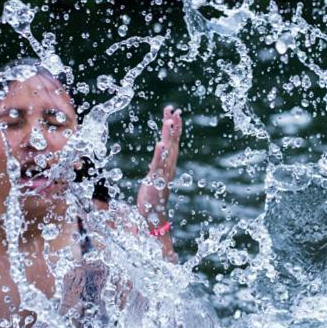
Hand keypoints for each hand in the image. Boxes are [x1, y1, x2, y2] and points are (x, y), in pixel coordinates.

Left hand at [136, 106, 181, 225]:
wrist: (154, 217)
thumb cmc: (152, 198)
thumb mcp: (154, 178)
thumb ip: (156, 167)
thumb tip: (157, 157)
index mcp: (167, 164)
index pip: (172, 142)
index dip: (174, 127)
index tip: (173, 112)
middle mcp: (168, 167)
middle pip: (173, 142)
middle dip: (174, 126)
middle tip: (174, 110)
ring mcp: (163, 174)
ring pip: (168, 151)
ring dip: (169, 136)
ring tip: (169, 121)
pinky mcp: (156, 181)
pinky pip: (158, 165)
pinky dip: (160, 154)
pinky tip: (160, 144)